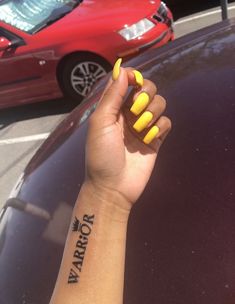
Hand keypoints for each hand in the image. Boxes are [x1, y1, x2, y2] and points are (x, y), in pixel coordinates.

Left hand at [85, 60, 170, 209]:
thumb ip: (112, 96)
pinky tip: (149, 139)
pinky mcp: (156, 139)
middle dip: (145, 95)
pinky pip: (167, 123)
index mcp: (114, 108)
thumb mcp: (101, 122)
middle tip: (136, 110)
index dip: (134, 77)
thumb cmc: (101, 154)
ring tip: (140, 129)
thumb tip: (122, 69)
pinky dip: (160, 127)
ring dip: (152, 113)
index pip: (128, 82)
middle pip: (148, 89)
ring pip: (160, 104)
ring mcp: (144, 127)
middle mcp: (130, 114)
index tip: (135, 82)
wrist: (113, 186)